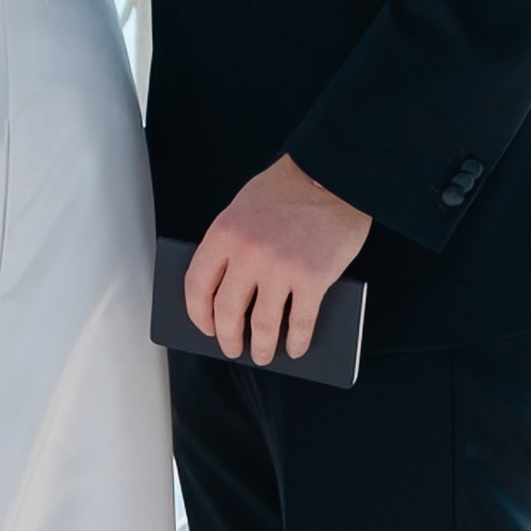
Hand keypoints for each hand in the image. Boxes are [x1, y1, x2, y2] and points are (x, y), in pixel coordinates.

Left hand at [186, 155, 372, 365]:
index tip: (205, 328)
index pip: (197, 286)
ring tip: (263, 355)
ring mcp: (279, 269)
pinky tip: (295, 348)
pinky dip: (296, 342)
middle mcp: (247, 255)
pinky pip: (299, 323)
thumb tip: (231, 291)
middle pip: (226, 311)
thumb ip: (232, 243)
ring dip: (261, 348)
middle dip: (227, 338)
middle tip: (232, 348)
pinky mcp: (312, 279)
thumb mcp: (243, 207)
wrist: (333, 174)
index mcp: (223, 234)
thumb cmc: (289, 189)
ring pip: (262, 325)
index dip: (198, 314)